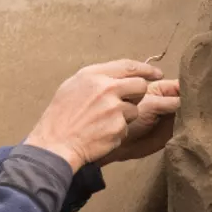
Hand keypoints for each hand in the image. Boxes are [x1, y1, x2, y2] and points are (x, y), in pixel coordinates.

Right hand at [22, 61, 165, 171]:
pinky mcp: (119, 128)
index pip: (128, 66)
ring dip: (124, 117)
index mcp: (93, 75)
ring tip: (103, 123)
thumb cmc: (60, 117)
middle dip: (138, 95)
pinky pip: (126, 127)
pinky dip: (117, 132)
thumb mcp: (72, 87)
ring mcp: (114, 109)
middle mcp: (106, 88)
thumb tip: (117, 75)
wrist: (55, 144)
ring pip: (135, 109)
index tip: (156, 74)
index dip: (146, 70)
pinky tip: (100, 134)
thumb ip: (96, 79)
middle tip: (126, 103)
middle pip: (140, 86)